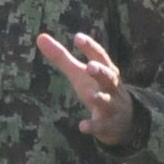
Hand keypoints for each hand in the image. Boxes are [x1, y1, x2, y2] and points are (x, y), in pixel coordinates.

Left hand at [36, 30, 135, 145]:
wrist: (124, 120)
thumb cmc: (97, 89)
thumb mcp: (80, 73)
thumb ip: (62, 57)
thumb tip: (40, 37)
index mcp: (105, 71)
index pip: (99, 56)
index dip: (90, 47)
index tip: (78, 38)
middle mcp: (110, 87)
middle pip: (108, 77)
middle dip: (101, 72)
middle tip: (90, 66)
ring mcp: (111, 106)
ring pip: (107, 101)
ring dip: (99, 98)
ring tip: (90, 94)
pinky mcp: (107, 125)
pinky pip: (100, 126)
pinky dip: (92, 126)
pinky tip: (82, 126)